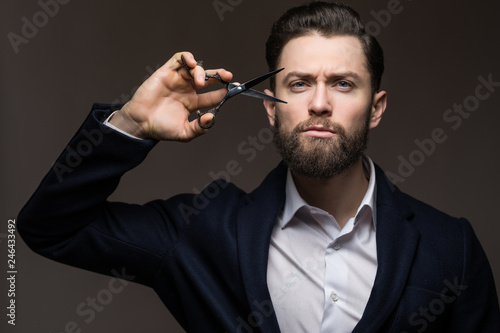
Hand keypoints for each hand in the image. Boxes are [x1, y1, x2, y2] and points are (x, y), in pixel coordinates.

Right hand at [110, 52, 232, 140]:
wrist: (141, 123)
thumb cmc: (160, 128)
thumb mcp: (184, 133)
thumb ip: (199, 128)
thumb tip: (212, 117)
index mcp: (192, 103)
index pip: (212, 95)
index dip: (223, 92)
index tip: (232, 90)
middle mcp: (186, 90)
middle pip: (207, 78)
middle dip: (219, 75)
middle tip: (228, 77)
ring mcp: (177, 80)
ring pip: (194, 69)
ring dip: (201, 72)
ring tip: (199, 82)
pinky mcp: (166, 72)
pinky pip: (178, 59)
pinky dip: (187, 58)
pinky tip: (192, 63)